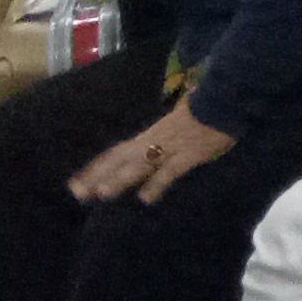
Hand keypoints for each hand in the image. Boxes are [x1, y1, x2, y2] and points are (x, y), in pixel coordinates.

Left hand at [72, 102, 236, 204]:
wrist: (224, 102)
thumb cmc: (202, 109)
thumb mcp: (176, 121)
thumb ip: (163, 135)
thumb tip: (151, 146)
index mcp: (149, 134)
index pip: (116, 152)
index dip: (97, 167)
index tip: (77, 181)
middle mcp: (153, 141)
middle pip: (120, 160)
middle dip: (99, 176)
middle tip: (77, 192)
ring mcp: (170, 148)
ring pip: (139, 165)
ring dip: (121, 178)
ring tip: (101, 193)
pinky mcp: (188, 155)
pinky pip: (170, 171)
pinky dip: (157, 184)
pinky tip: (146, 198)